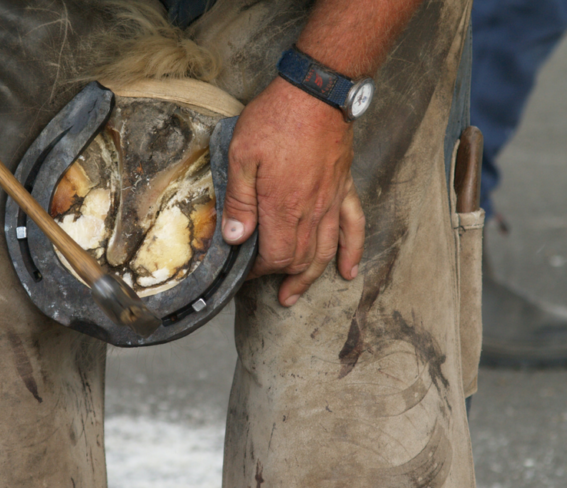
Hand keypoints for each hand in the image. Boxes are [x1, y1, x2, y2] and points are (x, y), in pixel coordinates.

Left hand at [224, 77, 364, 305]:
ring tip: (298, 294)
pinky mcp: (343, 188)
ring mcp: (331, 202)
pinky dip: (352, 252)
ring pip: (326, 252)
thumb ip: (239, 201)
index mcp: (283, 207)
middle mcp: (311, 211)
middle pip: (301, 260)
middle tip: (272, 292)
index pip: (275, 256)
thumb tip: (235, 238)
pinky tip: (349, 270)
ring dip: (312, 277)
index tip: (246, 271)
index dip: (259, 271)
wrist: (317, 93)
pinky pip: (354, 227)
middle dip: (284, 279)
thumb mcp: (242, 156)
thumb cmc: (276, 119)